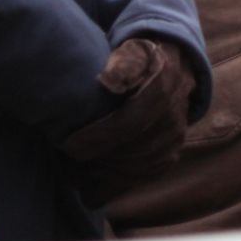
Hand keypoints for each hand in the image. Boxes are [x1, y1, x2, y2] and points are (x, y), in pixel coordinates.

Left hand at [61, 38, 196, 204]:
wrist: (175, 67)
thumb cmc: (141, 57)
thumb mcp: (132, 50)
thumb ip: (122, 63)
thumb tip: (109, 81)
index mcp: (162, 87)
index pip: (129, 121)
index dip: (99, 137)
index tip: (69, 145)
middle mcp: (173, 116)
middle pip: (133, 149)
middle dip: (97, 162)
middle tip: (65, 168)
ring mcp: (174, 137)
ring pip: (138, 167)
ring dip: (104, 177)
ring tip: (73, 179)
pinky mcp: (171, 153)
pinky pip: (143, 175)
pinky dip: (118, 185)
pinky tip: (92, 190)